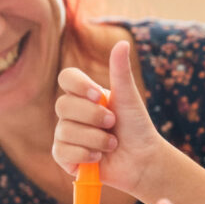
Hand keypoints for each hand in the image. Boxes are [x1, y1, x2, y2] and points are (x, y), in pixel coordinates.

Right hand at [52, 40, 168, 197]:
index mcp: (85, 95)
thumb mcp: (129, 98)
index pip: (66, 78)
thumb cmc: (136, 128)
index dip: (79, 86)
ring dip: (95, 139)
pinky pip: (61, 151)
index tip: (99, 96)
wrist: (143, 160)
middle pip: (62, 105)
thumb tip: (122, 43)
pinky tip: (99, 157)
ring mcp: (65, 134)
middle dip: (93, 117)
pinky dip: (85, 154)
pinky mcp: (64, 156)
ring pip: (65, 130)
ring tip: (113, 144)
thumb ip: (121, 72)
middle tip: (113, 123)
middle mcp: (72, 113)